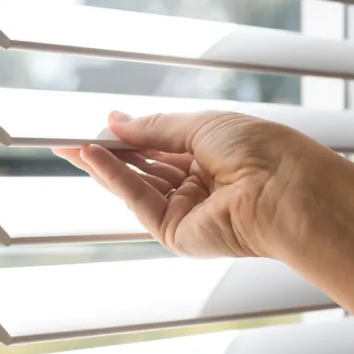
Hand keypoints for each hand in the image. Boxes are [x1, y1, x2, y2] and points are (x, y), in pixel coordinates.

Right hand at [52, 111, 324, 257]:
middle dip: (109, 152)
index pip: (163, 145)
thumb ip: (154, 128)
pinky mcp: (178, 233)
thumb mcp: (201, 125)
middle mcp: (200, 184)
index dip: (131, 134)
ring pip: (136, 186)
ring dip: (104, 165)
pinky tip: (92, 156)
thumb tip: (115, 120)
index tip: (99, 123)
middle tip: (67, 139)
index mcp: (214, 155)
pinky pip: (140, 202)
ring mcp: (188, 211)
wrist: (286, 188)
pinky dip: (115, 180)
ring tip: (68, 145)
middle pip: (145, 167)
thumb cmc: (260, 150)